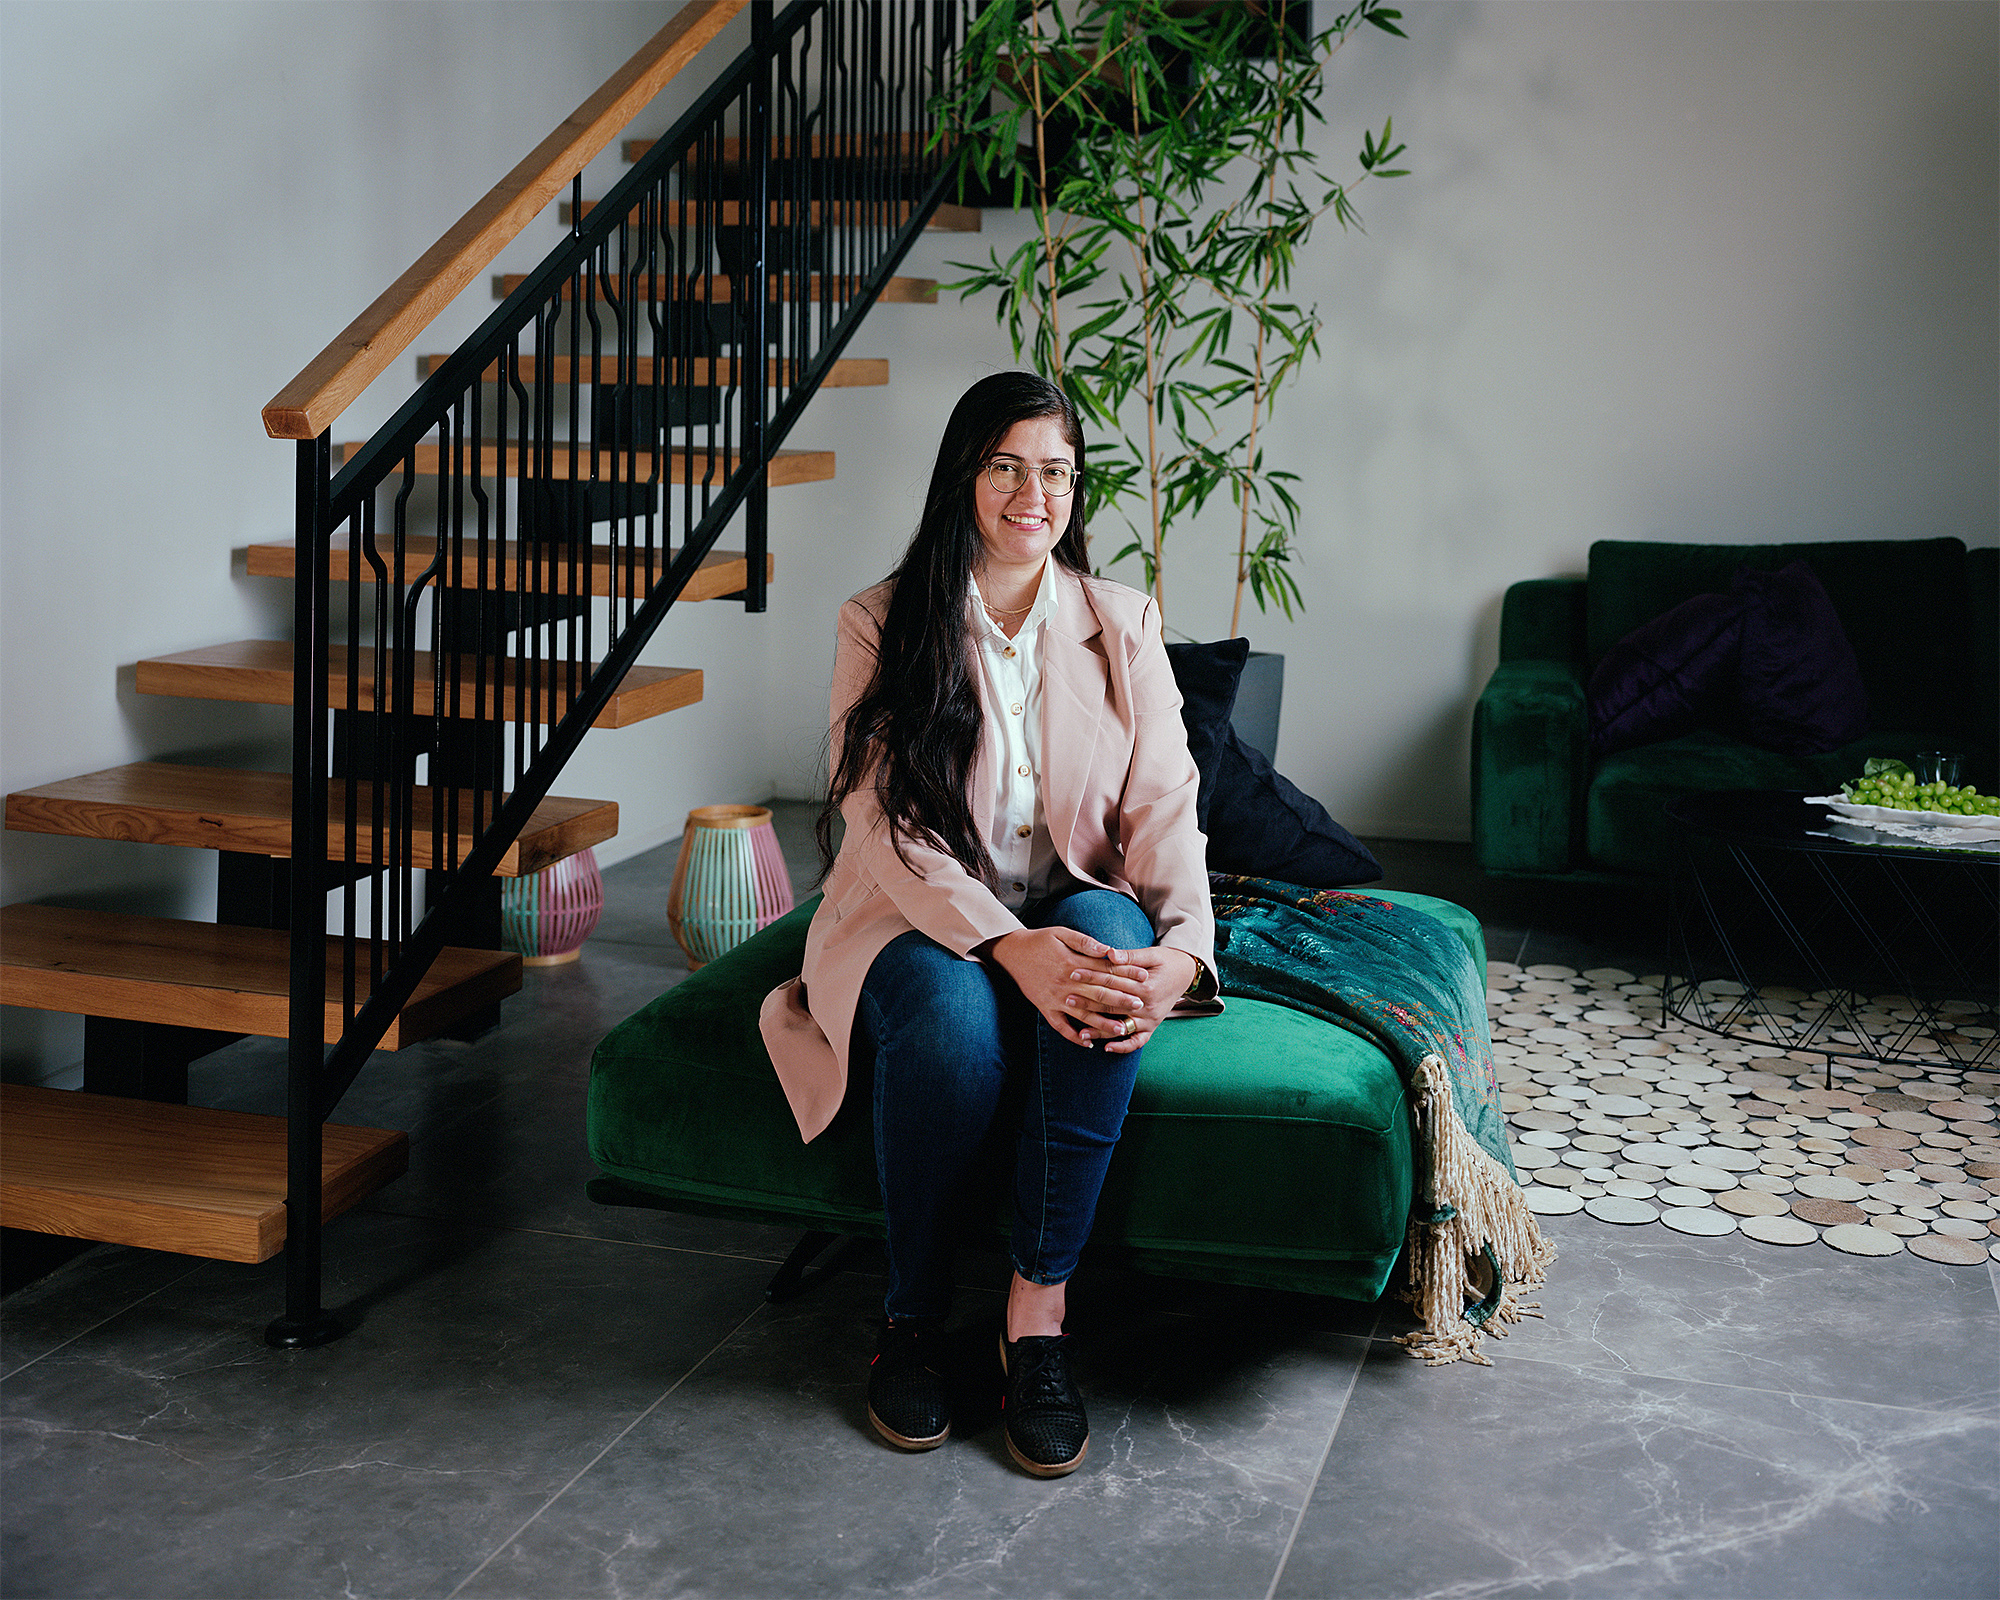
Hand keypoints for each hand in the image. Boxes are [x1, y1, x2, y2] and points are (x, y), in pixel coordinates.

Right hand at [985, 926, 1134, 1046]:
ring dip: (1103, 1023)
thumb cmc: (1039, 940)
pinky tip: (1088, 1044)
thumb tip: (1107, 949)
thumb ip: (1085, 942)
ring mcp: (1054, 998)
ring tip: (1122, 1030)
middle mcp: (1065, 984)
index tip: (1144, 976)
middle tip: (1140, 1006)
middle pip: (1098, 994)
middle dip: (1120, 1000)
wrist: (1011, 951)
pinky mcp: (1044, 1008)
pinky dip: (1074, 1037)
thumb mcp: (1062, 933)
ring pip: (1082, 1014)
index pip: (1104, 970)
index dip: (1126, 973)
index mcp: (1071, 963)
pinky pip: (1060, 1026)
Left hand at [1073, 945, 1199, 1053]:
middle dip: (1089, 1002)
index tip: (1073, 973)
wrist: (1187, 974)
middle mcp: (1148, 1006)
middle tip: (1068, 999)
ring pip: (1121, 1026)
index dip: (1092, 977)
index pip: (1113, 981)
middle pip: (1113, 1005)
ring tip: (1080, 1031)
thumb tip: (1110, 953)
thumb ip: (1130, 956)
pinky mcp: (1152, 1027)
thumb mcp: (1152, 954)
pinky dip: (1123, 1047)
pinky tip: (1106, 1048)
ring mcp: (1150, 1019)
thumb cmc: (1167, 960)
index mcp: (1146, 985)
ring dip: (1100, 1030)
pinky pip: (1138, 1041)